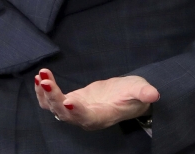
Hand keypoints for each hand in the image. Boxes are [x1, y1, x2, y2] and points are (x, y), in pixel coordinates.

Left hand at [34, 69, 158, 130]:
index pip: (87, 117)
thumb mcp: (140, 91)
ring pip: (55, 108)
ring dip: (46, 94)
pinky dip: (44, 92)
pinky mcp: (70, 102)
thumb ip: (144, 93)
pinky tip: (39, 77)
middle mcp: (85, 118)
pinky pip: (52, 101)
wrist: (125, 96)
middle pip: (65, 113)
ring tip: (41, 76)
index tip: (69, 100)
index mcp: (102, 117)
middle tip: (46, 81)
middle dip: (54, 98)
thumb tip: (154, 95)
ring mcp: (75, 111)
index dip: (77, 111)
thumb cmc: (133, 95)